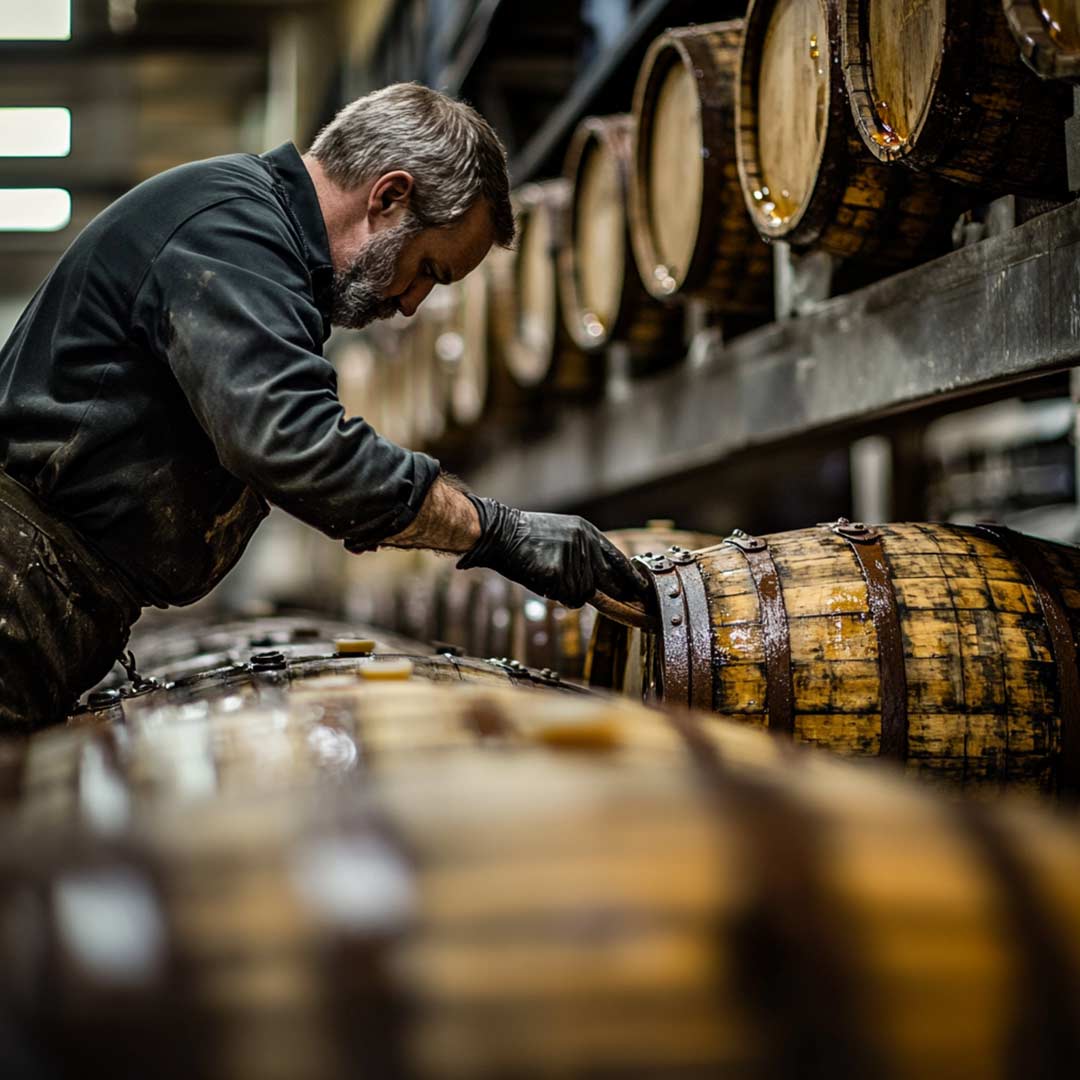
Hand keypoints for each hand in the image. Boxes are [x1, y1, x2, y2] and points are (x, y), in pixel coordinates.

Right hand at [456, 496, 647, 608]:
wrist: (499, 532)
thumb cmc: (526, 538)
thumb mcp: (562, 535)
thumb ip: (583, 553)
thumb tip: (600, 581)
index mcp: (587, 531)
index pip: (617, 558)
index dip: (630, 576)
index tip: (642, 588)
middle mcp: (584, 542)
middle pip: (606, 581)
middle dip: (604, 593)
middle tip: (601, 598)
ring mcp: (572, 556)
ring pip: (584, 593)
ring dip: (569, 593)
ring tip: (549, 577)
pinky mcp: (558, 571)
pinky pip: (568, 597)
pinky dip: (556, 595)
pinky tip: (543, 580)